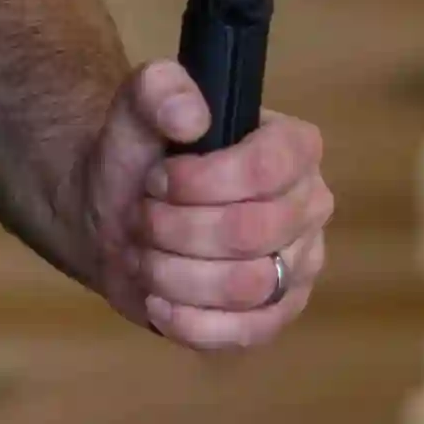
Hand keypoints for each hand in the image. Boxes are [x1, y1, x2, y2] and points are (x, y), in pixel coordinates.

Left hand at [80, 58, 329, 350]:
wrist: (113, 215)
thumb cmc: (138, 157)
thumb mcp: (135, 107)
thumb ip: (159, 89)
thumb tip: (190, 116)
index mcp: (294, 148)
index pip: (268, 169)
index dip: (202, 181)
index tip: (158, 178)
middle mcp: (309, 207)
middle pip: (251, 232)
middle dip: (177, 228)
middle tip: (144, 216)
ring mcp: (297, 267)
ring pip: (245, 286)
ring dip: (174, 273)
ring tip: (146, 254)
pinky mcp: (274, 317)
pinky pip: (244, 334)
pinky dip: (188, 321)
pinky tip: (156, 300)